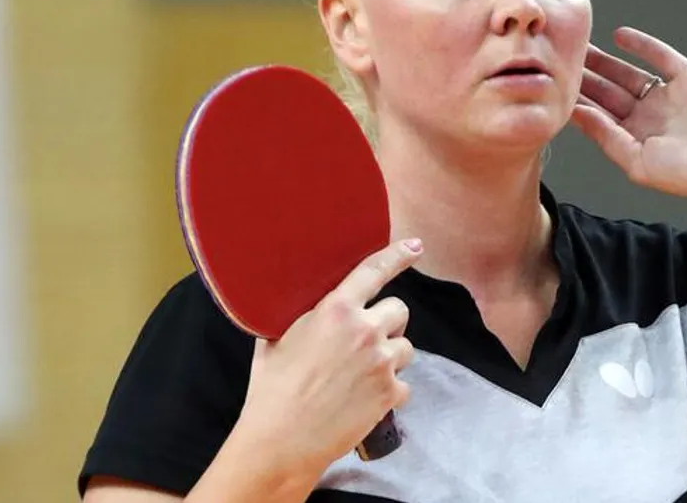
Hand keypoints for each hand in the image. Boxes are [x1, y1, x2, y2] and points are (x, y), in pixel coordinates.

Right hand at [240, 238, 421, 470]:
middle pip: (400, 310)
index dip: (397, 256)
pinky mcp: (390, 393)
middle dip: (387, 323)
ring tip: (361, 376)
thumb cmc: (271, 389)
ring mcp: (382, 362)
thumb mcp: (276, 339)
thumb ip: (303, 317)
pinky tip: (365, 401)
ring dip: (390, 357)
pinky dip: (390, 392)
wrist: (281, 440)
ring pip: (405, 347)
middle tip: (364, 342)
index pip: (373, 272)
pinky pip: (404, 384)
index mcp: (335, 310)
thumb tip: (309, 309)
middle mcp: (365, 331)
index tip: (414, 246)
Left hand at [571, 26, 686, 210]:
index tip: (552, 88)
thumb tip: (575, 114)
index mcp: (636, 140)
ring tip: (581, 45)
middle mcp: (648, 117)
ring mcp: (667, 96)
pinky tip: (619, 35)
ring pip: (628, 73)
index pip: (599, 117)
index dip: (577, 102)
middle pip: (608, 92)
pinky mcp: (686, 77)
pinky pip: (659, 56)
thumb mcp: (637, 161)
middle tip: (558, 60)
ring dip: (605, 60)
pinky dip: (640, 44)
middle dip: (585, 77)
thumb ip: (606, 137)